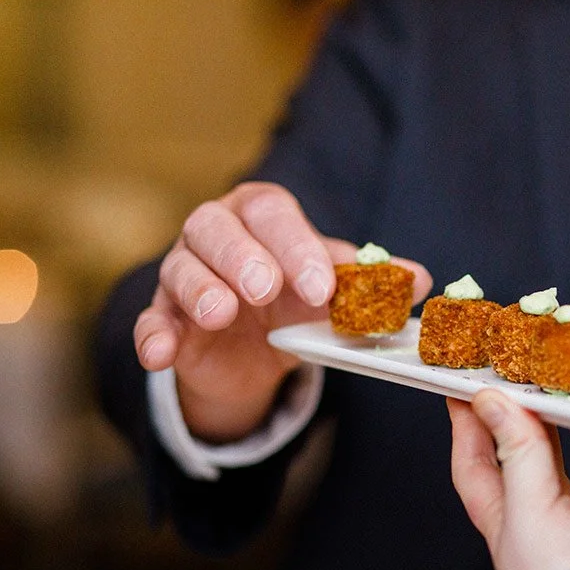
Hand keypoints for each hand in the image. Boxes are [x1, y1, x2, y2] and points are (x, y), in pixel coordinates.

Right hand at [133, 182, 431, 441]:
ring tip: (221, 313)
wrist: (259, 349)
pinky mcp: (165, 319)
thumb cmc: (297, 299)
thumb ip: (371, 284)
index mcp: (261, 216)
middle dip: (242, 257)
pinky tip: (160, 354)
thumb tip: (419, 280)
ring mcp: (183, 274)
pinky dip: (151, 336)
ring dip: (200, 289)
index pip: (274, 215)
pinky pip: (151, 322)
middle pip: (216, 229)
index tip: (323, 287)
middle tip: (266, 289)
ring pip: (180, 270)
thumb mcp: (334, 290)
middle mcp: (215, 234)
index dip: (297, 247)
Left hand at [448, 391, 569, 569]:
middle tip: (560, 372)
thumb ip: (518, 450)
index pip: (480, 467)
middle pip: (551, 464)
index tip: (471, 381)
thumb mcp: (529, 508)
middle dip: (555, 419)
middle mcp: (560, 532)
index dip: (473, 426)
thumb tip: (492, 401)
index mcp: (514, 526)